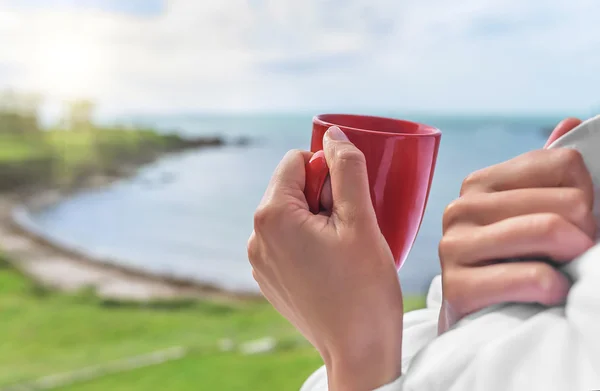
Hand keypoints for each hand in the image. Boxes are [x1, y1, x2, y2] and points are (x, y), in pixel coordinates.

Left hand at [248, 126, 403, 390]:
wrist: (358, 351)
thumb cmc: (364, 288)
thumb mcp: (361, 220)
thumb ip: (347, 169)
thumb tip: (334, 134)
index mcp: (272, 216)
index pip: (297, 161)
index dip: (328, 173)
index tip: (347, 204)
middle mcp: (256, 236)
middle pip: (291, 188)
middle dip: (322, 197)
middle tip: (349, 230)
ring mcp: (259, 261)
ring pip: (291, 214)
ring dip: (318, 219)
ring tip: (341, 250)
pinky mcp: (268, 278)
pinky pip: (287, 241)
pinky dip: (309, 241)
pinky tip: (331, 266)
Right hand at [438, 118, 595, 333]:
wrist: (477, 319)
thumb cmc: (511, 263)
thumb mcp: (529, 212)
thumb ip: (547, 171)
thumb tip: (572, 123)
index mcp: (479, 184)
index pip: (565, 163)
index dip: (587, 196)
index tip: (577, 222)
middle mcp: (460, 208)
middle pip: (567, 201)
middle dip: (586, 233)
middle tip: (576, 255)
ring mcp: (453, 246)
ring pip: (549, 230)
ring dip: (576, 260)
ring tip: (568, 273)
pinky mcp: (456, 287)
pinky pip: (534, 276)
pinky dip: (555, 288)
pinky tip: (548, 294)